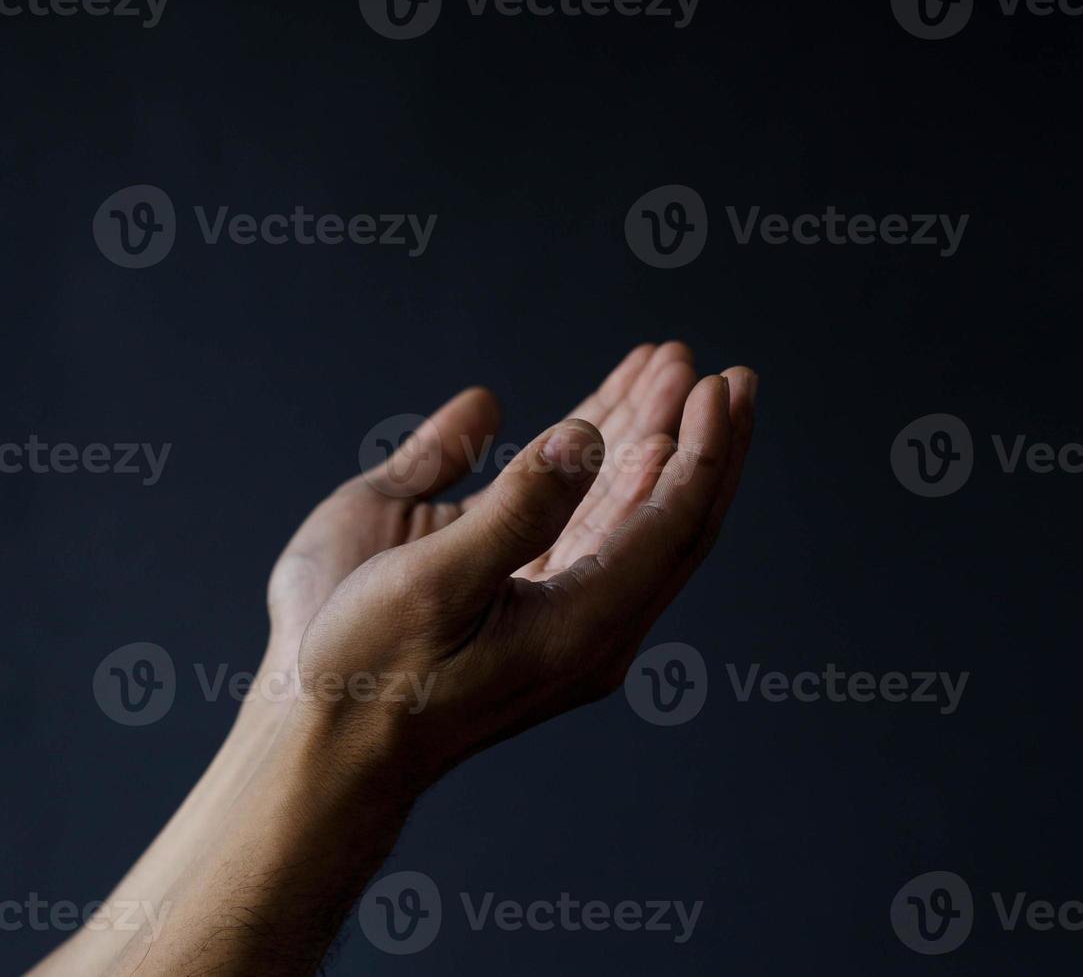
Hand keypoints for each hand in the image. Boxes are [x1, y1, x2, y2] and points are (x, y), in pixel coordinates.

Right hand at [283, 350, 755, 784]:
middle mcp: (594, 622)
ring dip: (650, 436)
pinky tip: (599, 413)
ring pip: (631, 512)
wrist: (320, 747)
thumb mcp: (431, 586)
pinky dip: (597, 462)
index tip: (715, 383)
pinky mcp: (528, 595)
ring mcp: (566, 610)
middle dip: (701, 438)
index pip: (673, 524)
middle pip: (674, 517)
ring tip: (668, 367)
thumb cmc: (363, 673)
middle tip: (728, 372)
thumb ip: (515, 510)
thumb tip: (584, 437)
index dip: (701, 450)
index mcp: (585, 626)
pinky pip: (585, 519)